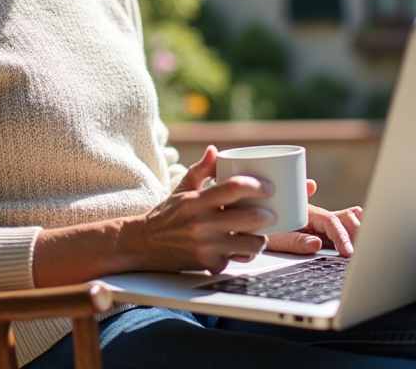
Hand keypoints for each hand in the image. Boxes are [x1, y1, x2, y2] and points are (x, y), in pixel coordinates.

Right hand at [121, 145, 274, 273]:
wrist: (144, 244)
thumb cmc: (167, 214)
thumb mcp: (182, 189)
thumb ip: (201, 169)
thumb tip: (214, 150)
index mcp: (197, 201)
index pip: (234, 188)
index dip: (257, 185)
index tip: (269, 187)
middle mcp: (202, 224)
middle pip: (248, 217)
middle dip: (267, 215)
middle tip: (272, 213)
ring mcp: (206, 246)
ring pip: (249, 244)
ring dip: (260, 239)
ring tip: (260, 234)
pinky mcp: (207, 265)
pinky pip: (236, 260)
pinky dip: (242, 255)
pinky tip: (242, 249)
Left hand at [265, 179, 362, 256]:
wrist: (253, 226)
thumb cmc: (264, 230)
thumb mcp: (275, 238)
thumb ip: (295, 242)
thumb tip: (316, 245)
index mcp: (307, 213)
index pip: (332, 222)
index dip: (342, 236)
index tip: (348, 252)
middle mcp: (317, 215)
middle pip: (345, 217)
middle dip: (356, 231)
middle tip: (361, 250)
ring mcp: (321, 222)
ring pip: (347, 219)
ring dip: (357, 228)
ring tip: (365, 244)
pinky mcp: (323, 231)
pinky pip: (342, 226)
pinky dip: (354, 228)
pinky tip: (362, 235)